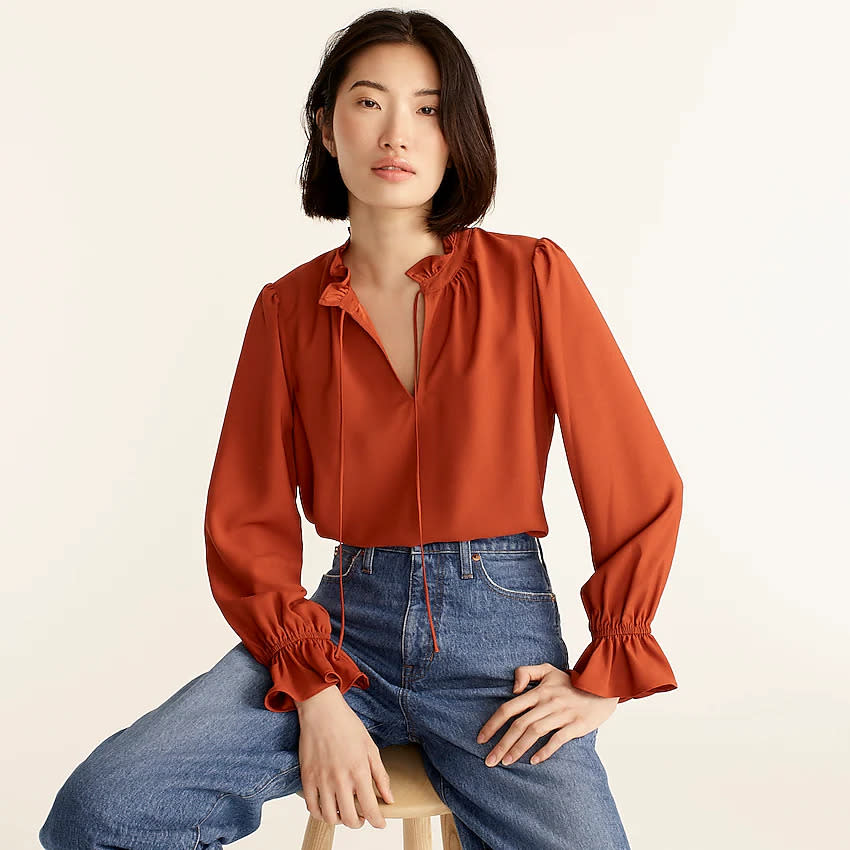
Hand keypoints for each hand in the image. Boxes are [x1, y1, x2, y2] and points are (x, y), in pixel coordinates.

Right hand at [296, 685, 394, 829]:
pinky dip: (321, 813)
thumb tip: (390, 798)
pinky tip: (328, 806)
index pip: (370, 809)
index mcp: (359, 771)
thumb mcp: (370, 748)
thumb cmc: (348, 726)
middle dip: (360, 823)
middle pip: (350, 819)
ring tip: (345, 811)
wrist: (322, 711)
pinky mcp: (307, 778)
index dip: (377, 822)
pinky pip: (312, 808)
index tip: (380, 823)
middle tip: (362, 816)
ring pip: (330, 818)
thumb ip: (381, 776)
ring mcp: (321, 780)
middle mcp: (340, 780)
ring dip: (340, 820)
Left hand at [476, 663, 617, 766]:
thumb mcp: (548, 670)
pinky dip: (545, 751)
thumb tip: (513, 689)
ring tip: (505, 762)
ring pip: (534, 733)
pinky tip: (534, 761)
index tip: (481, 738)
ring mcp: (562, 714)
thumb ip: (526, 673)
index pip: (510, 708)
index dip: (493, 723)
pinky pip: (557, 739)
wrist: (603, 686)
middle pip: (519, 724)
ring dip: (518, 749)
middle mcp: (548, 702)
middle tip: (488, 760)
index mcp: (539, 691)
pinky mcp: (577, 725)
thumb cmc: (572, 681)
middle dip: (501, 743)